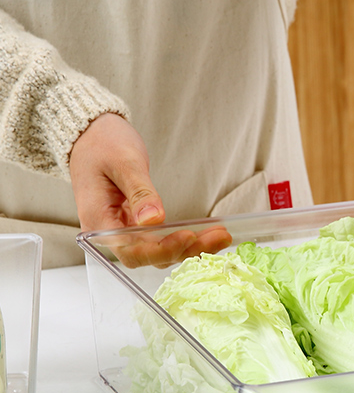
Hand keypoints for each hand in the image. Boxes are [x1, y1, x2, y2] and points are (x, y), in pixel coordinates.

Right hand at [69, 114, 230, 266]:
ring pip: (161, 251)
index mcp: (99, 222)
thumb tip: (153, 219)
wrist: (93, 135)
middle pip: (151, 256)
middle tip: (219, 238)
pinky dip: (186, 238)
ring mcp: (126, 231)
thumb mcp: (123, 163)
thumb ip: (139, 192)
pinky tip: (208, 234)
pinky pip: (163, 239)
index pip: (132, 251)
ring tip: (221, 236)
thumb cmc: (102, 144)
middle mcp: (111, 233)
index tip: (188, 237)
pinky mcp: (139, 226)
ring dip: (192, 246)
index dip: (162, 250)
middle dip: (186, 249)